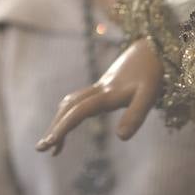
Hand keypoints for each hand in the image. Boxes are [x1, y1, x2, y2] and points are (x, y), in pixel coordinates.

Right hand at [35, 38, 163, 154]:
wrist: (152, 46)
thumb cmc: (152, 72)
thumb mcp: (149, 95)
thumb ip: (135, 116)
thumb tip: (121, 138)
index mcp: (107, 94)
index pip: (78, 113)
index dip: (63, 128)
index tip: (48, 144)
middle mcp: (98, 90)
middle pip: (68, 108)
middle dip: (55, 127)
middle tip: (41, 149)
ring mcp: (99, 86)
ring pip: (71, 103)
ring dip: (60, 121)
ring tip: (55, 145)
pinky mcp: (104, 85)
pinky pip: (79, 100)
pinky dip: (70, 113)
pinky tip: (72, 122)